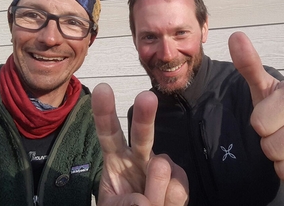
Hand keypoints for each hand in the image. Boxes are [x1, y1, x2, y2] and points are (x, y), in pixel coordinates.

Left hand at [91, 83, 188, 205]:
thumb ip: (120, 205)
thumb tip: (144, 202)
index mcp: (116, 158)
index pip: (108, 133)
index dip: (105, 113)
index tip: (103, 89)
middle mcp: (139, 156)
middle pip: (142, 134)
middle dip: (145, 116)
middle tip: (147, 97)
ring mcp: (162, 165)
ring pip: (161, 168)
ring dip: (154, 194)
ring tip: (150, 204)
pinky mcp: (180, 178)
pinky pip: (178, 188)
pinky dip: (170, 204)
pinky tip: (165, 205)